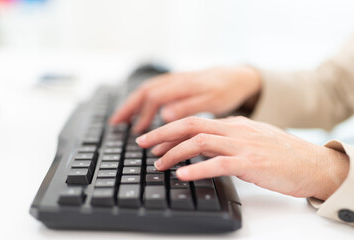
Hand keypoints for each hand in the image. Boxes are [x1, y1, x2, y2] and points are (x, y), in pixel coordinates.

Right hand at [109, 66, 260, 132]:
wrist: (239, 76)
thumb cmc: (227, 91)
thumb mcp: (213, 101)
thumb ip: (189, 107)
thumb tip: (164, 115)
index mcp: (183, 85)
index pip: (154, 98)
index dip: (143, 115)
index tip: (137, 133)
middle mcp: (175, 80)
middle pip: (145, 91)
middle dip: (128, 107)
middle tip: (114, 123)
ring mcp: (175, 79)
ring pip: (148, 88)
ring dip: (133, 103)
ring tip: (122, 118)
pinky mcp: (177, 82)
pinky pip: (154, 89)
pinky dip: (143, 99)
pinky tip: (140, 109)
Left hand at [136, 116, 348, 200]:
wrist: (311, 163)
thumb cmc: (281, 153)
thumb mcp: (250, 138)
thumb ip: (227, 138)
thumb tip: (202, 146)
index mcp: (233, 124)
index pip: (194, 122)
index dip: (169, 130)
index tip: (153, 141)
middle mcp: (234, 130)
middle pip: (190, 125)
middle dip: (162, 134)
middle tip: (142, 144)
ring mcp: (242, 145)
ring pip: (199, 142)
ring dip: (174, 153)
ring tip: (158, 164)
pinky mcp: (251, 163)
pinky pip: (218, 164)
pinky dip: (197, 168)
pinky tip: (182, 175)